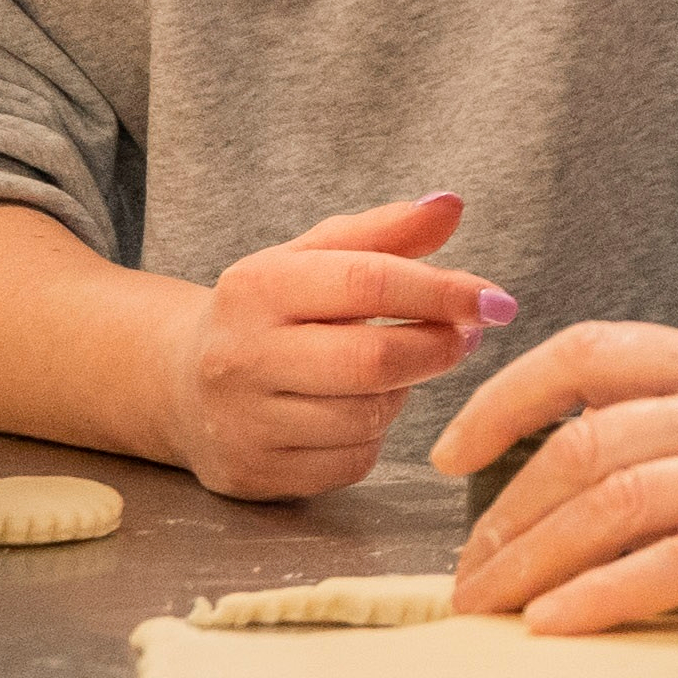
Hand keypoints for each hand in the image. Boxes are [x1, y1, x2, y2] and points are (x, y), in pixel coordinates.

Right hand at [159, 191, 510, 499]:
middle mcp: (240, 355)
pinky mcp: (254, 473)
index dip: (443, 290)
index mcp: (256, 286)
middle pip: (373, 361)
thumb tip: (451, 204)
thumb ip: (384, 232)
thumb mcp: (314, 257)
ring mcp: (242, 421)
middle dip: (436, 348)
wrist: (181, 383)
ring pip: (366, 418)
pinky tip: (354, 412)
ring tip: (390, 369)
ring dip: (401, 393)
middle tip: (466, 336)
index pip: (368, 282)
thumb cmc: (271, 311)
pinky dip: (371, 437)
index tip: (496, 300)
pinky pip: (351, 463)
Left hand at [431, 299, 677, 633]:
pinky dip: (605, 598)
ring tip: (487, 614)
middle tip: (461, 576)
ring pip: (613, 502)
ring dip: (532, 562)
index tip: (452, 452)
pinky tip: (561, 629)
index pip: (589, 356)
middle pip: (581, 444)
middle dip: (499, 515)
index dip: (501, 398)